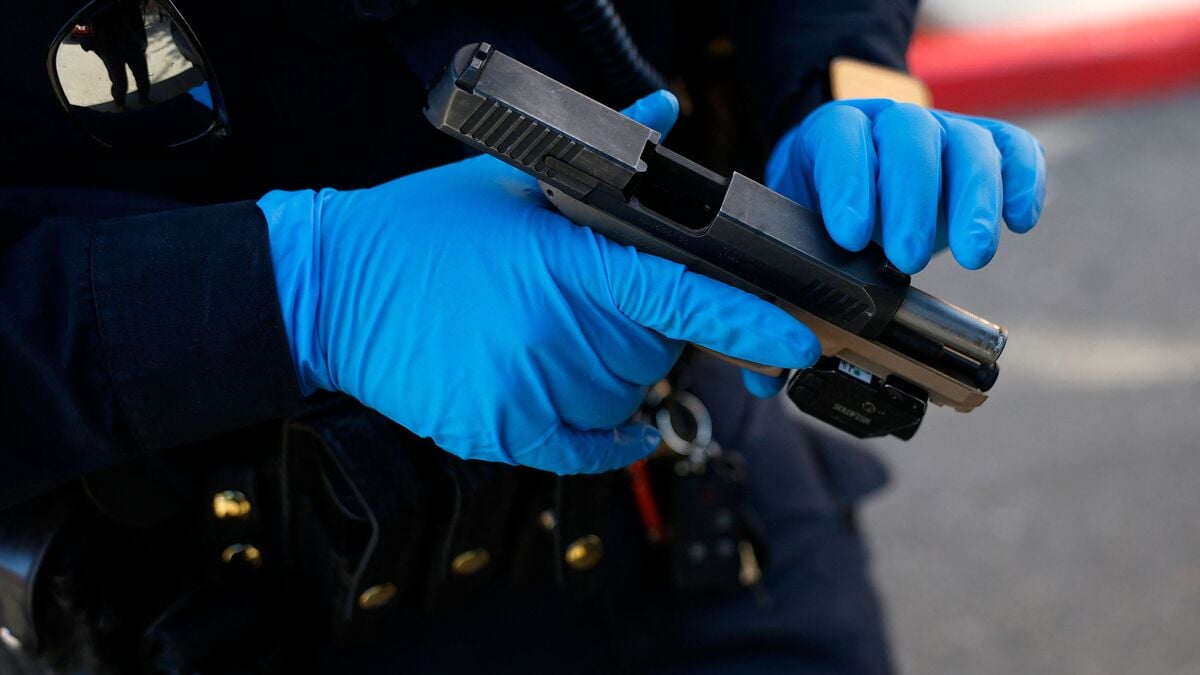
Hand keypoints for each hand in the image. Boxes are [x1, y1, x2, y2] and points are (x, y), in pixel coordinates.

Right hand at [259, 91, 819, 473]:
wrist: (331, 291)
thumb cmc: (420, 231)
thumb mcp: (511, 179)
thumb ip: (607, 156)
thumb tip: (666, 112)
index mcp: (565, 266)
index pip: (680, 296)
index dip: (748, 322)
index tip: (797, 341)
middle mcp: (555, 337)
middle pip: (654, 350)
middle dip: (648, 329)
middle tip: (597, 298)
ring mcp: (527, 391)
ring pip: (622, 397)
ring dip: (617, 373)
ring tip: (559, 333)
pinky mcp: (501, 432)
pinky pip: (586, 449)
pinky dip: (613, 437)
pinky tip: (627, 424)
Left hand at [739, 98, 1046, 398]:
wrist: (856, 171)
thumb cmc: (822, 212)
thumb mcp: (795, 236)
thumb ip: (786, 289)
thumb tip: (767, 373)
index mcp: (830, 137)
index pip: (840, 142)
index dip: (847, 184)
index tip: (849, 237)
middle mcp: (888, 123)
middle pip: (908, 137)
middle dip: (910, 200)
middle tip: (906, 259)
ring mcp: (942, 130)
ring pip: (967, 144)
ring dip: (974, 200)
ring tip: (974, 257)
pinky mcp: (986, 145)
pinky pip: (1013, 150)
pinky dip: (1024, 180)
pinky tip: (1021, 223)